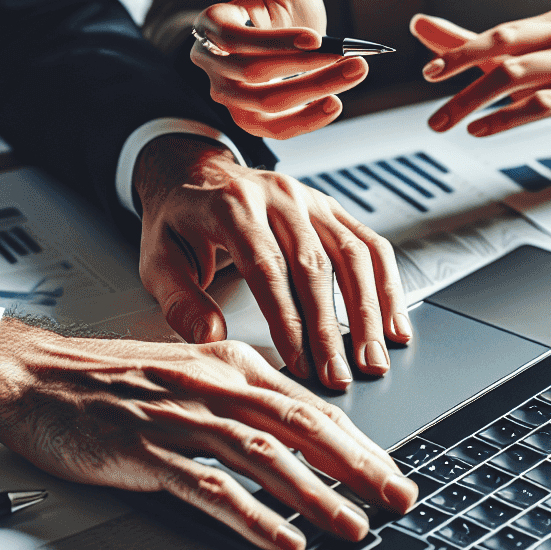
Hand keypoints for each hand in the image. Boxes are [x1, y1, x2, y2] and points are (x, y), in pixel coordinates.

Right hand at [0, 316, 417, 549]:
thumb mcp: (184, 375)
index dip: (357, 441)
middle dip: (357, 465)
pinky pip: (210, 485)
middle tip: (397, 497)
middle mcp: (209, 385)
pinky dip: (252, 514)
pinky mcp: (145, 450)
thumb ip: (237, 398)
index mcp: (225, 364)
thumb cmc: (104, 381)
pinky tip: (281, 537)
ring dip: (314, 493)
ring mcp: (177, 417)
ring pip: (263, 455)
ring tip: (351, 525)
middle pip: (300, 425)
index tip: (391, 471)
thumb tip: (294, 433)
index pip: (307, 403)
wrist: (31, 377)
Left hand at [134, 136, 411, 390]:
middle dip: (330, 328)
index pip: (267, 268)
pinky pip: (370, 244)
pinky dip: (387, 286)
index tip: (300, 363)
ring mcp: (310, 199)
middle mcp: (278, 196)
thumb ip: (179, 299)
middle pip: (315, 266)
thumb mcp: (156, 259)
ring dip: (368, 312)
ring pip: (353, 255)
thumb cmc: (178, 222)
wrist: (194, 173)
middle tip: (339, 376)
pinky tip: (393, 324)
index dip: (288, 319)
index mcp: (232, 206)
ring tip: (371, 359)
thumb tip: (211, 337)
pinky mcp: (331, 208)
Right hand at [190, 0, 368, 138]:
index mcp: (212, 26)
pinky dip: (308, 120)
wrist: (299, 37)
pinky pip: (275, 129)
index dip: (277, 43)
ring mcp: (229, 97)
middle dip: (307, 67)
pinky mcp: (250, 120)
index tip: (318, 39)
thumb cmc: (285, 3)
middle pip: (254, 75)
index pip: (237, 42)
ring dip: (316, 90)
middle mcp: (213, 65)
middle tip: (354, 59)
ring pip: (268, 103)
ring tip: (356, 71)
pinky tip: (336, 103)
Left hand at [413, 10, 550, 148]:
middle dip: (463, 86)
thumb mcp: (515, 59)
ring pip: (520, 81)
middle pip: (507, 59)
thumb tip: (418, 23)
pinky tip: (480, 128)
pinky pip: (541, 107)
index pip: (500, 35)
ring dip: (476, 104)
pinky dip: (505, 118)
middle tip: (435, 115)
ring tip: (449, 123)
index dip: (462, 53)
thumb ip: (468, 43)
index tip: (430, 74)